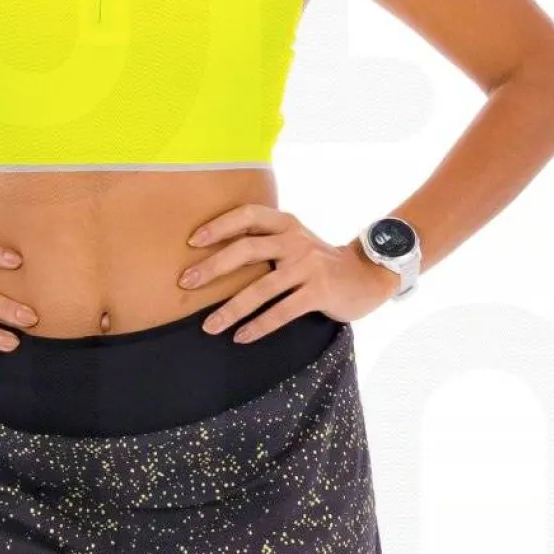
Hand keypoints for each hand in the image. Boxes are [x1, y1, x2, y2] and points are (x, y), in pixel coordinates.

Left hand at [176, 204, 397, 336]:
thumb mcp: (296, 242)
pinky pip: (282, 311)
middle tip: (187, 282)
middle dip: (213, 267)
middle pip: (247, 250)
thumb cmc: (319, 262)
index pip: (249, 215)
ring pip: (261, 288)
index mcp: (287, 224)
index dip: (220, 225)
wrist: (366, 276)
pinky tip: (241, 337)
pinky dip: (259, 326)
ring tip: (209, 326)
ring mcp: (309, 267)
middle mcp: (296, 241)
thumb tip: (217, 256)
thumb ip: (267, 242)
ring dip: (231, 309)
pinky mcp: (319, 292)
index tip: (193, 240)